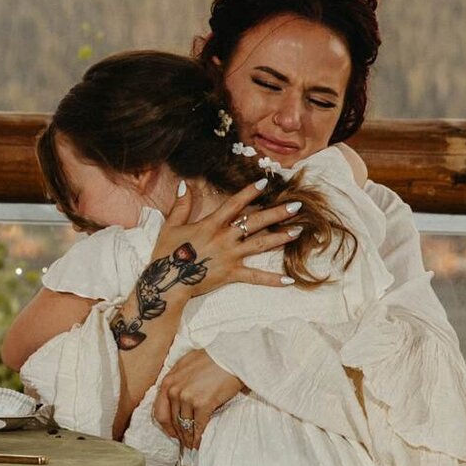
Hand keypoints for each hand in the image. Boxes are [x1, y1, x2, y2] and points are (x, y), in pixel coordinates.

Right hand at [154, 181, 299, 297]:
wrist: (167, 282)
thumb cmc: (166, 254)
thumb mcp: (171, 226)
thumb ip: (180, 206)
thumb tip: (184, 185)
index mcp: (211, 224)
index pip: (234, 204)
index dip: (249, 192)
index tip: (265, 183)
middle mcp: (224, 238)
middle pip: (255, 222)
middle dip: (277, 213)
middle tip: (297, 206)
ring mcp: (230, 256)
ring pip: (260, 245)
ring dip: (280, 238)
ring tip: (298, 231)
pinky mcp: (231, 274)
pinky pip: (255, 277)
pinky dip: (272, 279)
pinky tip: (289, 280)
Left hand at [154, 351, 244, 446]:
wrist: (231, 355)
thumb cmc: (212, 358)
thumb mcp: (186, 365)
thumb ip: (177, 381)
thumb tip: (177, 396)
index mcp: (168, 381)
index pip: (160, 411)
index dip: (166, 426)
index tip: (173, 432)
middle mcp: (174, 390)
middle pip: (172, 421)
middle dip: (178, 434)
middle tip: (184, 442)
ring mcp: (187, 398)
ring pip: (184, 425)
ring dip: (188, 437)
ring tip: (192, 444)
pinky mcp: (202, 404)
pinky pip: (198, 426)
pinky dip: (198, 437)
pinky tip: (200, 443)